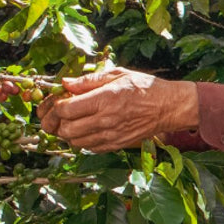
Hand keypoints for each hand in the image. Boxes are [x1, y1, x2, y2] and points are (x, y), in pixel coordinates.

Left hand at [39, 66, 198, 152]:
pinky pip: (88, 148)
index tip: (59, 100)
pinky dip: (82, 140)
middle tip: (61, 113)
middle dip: (58, 122)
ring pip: (74, 142)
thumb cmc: (144, 87)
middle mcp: (105, 120)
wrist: (167, 107)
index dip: (56, 106)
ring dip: (69, 133)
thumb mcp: (117, 74)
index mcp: (104, 99)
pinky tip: (88, 129)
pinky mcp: (115, 145)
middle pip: (66, 130)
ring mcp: (110, 136)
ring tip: (74, 121)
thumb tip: (65, 83)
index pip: (66, 110)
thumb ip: (89, 80)